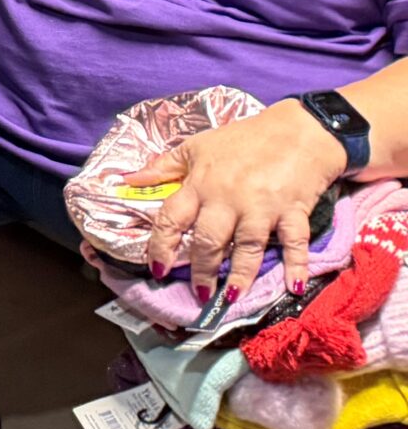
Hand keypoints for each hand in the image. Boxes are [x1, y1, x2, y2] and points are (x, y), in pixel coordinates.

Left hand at [132, 99, 351, 298]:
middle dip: (201, 270)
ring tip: (230, 298)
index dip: (162, 246)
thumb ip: (163, 166)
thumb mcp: (197, 146)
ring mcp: (262, 207)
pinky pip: (294, 243)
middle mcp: (228, 199)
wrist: (299, 130)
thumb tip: (129, 180)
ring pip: (247, 248)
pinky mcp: (294, 211)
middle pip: (209, 240)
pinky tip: (292, 288)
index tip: (157, 269)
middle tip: (199, 293)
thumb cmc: (244, 139)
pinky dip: (296, 266)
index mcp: (201, 184)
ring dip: (239, 275)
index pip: (172, 218)